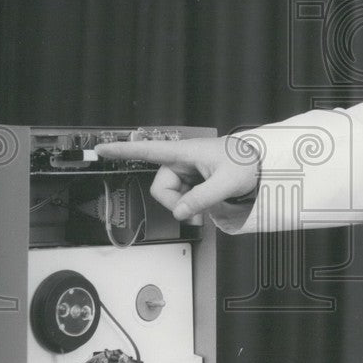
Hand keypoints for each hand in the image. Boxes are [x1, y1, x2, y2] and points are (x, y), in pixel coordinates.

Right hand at [94, 136, 259, 221]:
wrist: (262, 164)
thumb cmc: (246, 163)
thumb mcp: (227, 182)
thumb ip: (203, 198)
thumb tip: (180, 212)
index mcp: (186, 152)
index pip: (148, 149)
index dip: (122, 150)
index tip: (99, 149)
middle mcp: (183, 160)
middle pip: (161, 187)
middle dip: (176, 203)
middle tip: (196, 213)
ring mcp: (188, 171)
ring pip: (172, 195)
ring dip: (185, 206)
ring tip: (206, 209)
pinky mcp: (194, 180)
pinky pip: (183, 197)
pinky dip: (191, 205)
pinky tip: (205, 206)